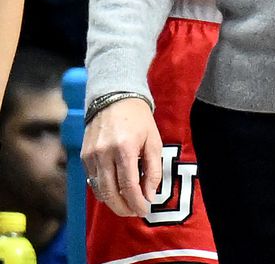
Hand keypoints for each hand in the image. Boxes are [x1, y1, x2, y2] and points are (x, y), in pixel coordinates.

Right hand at [80, 97, 161, 218]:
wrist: (114, 98)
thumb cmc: (139, 120)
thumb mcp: (154, 141)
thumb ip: (153, 170)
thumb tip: (149, 195)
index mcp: (124, 149)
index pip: (128, 186)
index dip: (137, 202)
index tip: (145, 210)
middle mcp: (103, 154)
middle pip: (110, 192)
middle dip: (124, 207)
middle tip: (135, 212)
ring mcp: (90, 156)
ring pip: (99, 189)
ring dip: (113, 202)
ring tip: (127, 206)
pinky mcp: (82, 156)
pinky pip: (92, 180)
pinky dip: (103, 190)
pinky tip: (115, 192)